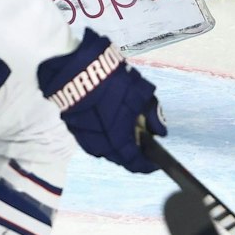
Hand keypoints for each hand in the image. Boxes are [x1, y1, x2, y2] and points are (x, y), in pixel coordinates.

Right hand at [36, 29, 167, 173]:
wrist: (75, 69)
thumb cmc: (112, 82)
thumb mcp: (142, 94)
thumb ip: (154, 116)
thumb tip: (161, 132)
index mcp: (118, 141)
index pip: (135, 163)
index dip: (147, 165)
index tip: (155, 162)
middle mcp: (100, 145)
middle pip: (120, 158)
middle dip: (133, 153)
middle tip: (143, 141)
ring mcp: (84, 138)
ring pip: (105, 150)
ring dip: (118, 145)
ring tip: (127, 130)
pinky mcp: (73, 128)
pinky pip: (93, 140)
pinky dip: (104, 136)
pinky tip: (109, 123)